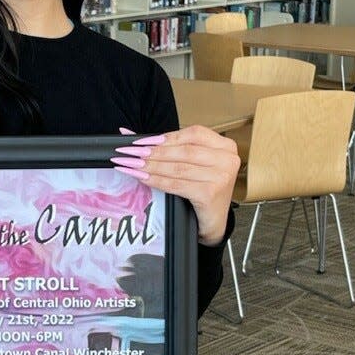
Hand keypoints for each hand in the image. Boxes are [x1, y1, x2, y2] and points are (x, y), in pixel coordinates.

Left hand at [112, 125, 238, 245]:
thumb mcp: (191, 164)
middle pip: (184, 151)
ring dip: (150, 166)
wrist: (213, 222)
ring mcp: (221, 177)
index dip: (166, 137)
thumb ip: (166, 147)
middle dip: (153, 152)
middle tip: (130, 153)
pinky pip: (176, 184)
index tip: (141, 142)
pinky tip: (142, 178)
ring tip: (131, 164)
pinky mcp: (210, 194)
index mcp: (224, 146)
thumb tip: (127, 133)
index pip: (193, 134)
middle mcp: (227, 159)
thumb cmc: (201, 189)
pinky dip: (156, 180)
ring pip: (178, 168)